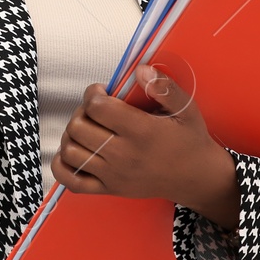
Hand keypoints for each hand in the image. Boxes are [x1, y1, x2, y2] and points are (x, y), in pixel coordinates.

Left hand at [50, 63, 235, 211]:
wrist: (197, 178)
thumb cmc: (189, 141)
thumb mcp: (186, 109)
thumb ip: (165, 87)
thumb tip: (141, 70)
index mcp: (141, 132)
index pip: (97, 107)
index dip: (93, 93)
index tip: (102, 91)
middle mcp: (124, 155)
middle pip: (78, 127)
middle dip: (81, 111)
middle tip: (96, 109)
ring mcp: (114, 175)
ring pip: (70, 151)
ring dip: (71, 135)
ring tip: (88, 128)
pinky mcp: (109, 189)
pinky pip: (71, 181)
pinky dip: (62, 165)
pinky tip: (74, 151)